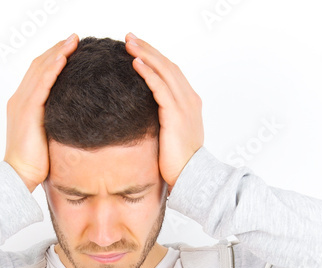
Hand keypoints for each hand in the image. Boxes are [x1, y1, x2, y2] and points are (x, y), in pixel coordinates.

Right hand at [4, 33, 78, 191]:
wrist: (19, 175)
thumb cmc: (35, 161)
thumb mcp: (48, 135)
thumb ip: (56, 120)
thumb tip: (77, 117)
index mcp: (23, 103)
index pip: (38, 73)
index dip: (54, 58)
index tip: (70, 49)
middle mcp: (20, 99)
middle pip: (39, 65)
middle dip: (57, 49)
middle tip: (75, 38)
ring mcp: (22, 104)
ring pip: (40, 71)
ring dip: (58, 53)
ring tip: (73, 42)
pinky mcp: (28, 112)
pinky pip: (41, 86)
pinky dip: (52, 71)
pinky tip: (64, 60)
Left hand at [125, 33, 203, 193]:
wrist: (192, 176)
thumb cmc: (179, 161)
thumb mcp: (171, 135)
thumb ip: (162, 119)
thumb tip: (143, 115)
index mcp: (189, 103)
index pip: (171, 72)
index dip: (155, 57)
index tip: (138, 47)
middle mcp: (189, 100)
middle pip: (167, 66)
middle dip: (148, 49)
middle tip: (129, 37)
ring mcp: (184, 106)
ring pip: (164, 71)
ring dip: (146, 55)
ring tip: (129, 44)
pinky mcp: (175, 115)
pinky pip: (160, 87)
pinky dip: (149, 73)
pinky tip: (136, 63)